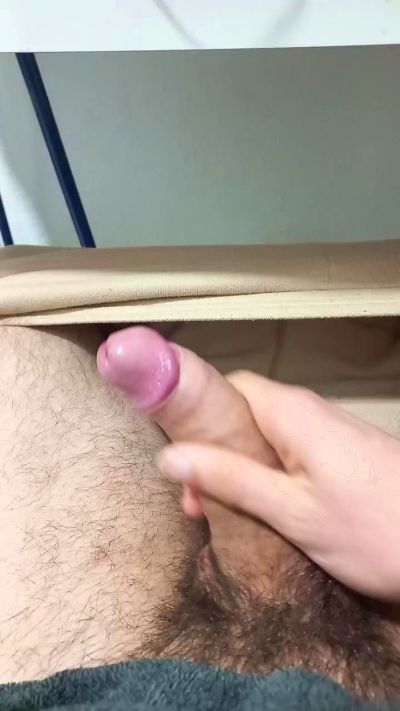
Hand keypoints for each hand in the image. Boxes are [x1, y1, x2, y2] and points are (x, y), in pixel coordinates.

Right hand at [158, 371, 399, 600]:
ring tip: (224, 512)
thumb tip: (169, 456)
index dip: (196, 418)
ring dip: (238, 469)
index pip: (228, 388)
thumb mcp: (290, 511)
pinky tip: (262, 510)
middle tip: (198, 503)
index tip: (180, 460)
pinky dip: (267, 476)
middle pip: (244, 414)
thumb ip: (230, 479)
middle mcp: (309, 410)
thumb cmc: (372, 529)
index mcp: (291, 412)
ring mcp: (327, 432)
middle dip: (214, 453)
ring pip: (264, 436)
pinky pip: (289, 452)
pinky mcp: (340, 454)